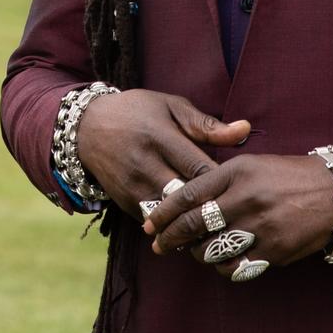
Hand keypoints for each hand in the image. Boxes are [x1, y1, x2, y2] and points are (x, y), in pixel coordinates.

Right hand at [76, 88, 249, 219]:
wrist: (86, 128)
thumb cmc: (137, 112)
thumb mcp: (171, 107)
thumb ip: (207, 125)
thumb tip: (246, 130)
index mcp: (160, 138)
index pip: (199, 169)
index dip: (223, 182)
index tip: (240, 185)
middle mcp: (144, 166)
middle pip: (186, 198)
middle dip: (211, 206)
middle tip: (235, 210)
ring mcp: (132, 188)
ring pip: (170, 216)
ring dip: (193, 221)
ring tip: (218, 223)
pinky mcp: (124, 203)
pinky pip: (155, 222)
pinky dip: (174, 225)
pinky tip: (193, 225)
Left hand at [143, 154, 332, 276]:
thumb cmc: (286, 176)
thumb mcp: (251, 165)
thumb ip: (218, 181)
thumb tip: (182, 204)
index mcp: (238, 172)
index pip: (189, 194)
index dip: (164, 213)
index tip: (150, 224)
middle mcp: (247, 198)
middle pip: (194, 225)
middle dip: (171, 239)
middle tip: (160, 245)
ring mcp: (261, 227)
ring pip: (212, 251)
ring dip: (200, 254)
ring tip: (199, 250)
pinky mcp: (275, 251)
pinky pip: (236, 268)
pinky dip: (224, 268)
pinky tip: (224, 261)